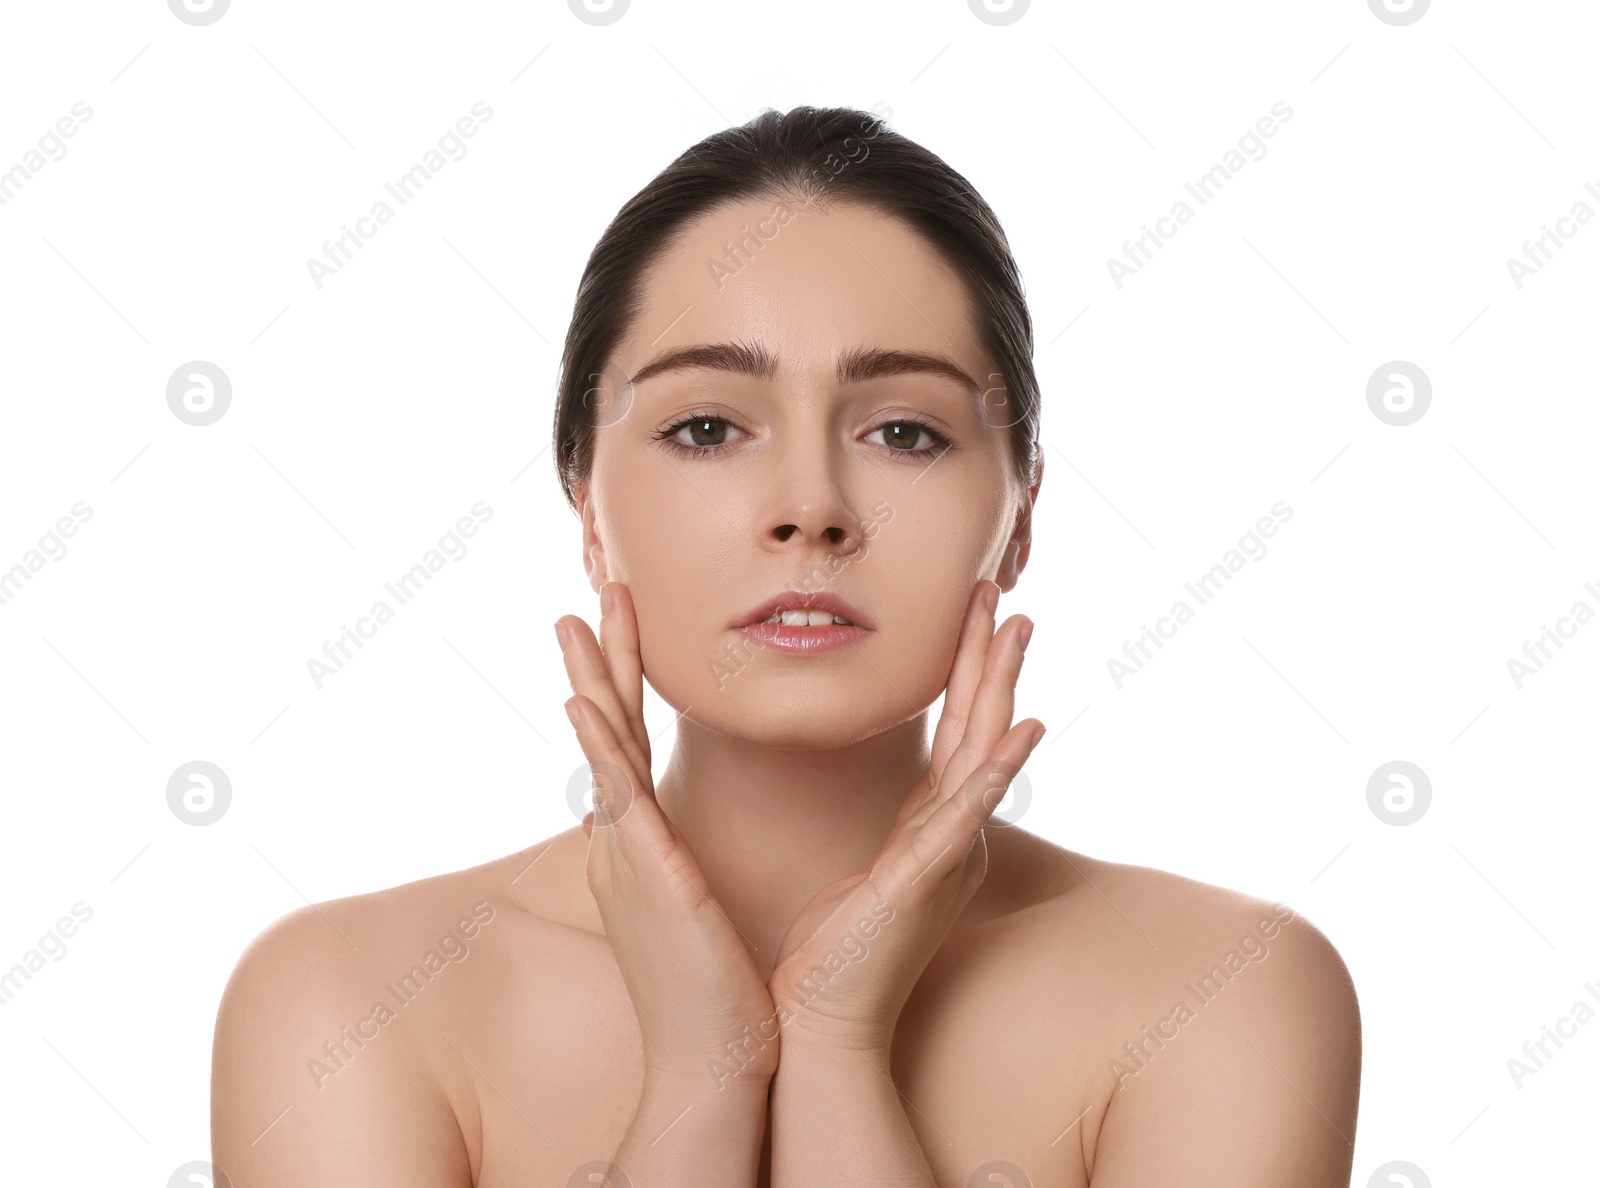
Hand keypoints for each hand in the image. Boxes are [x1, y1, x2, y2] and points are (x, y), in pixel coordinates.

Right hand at [558, 581, 779, 1090]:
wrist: (713, 1061)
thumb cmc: (711, 989)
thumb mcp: (684, 905)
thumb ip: (661, 858)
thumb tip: (631, 826)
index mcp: (638, 844)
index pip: (627, 744)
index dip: (621, 681)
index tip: (622, 625)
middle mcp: (622, 841)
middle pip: (610, 728)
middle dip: (600, 658)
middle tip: (595, 590)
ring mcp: (628, 856)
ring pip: (607, 747)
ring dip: (593, 677)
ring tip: (579, 614)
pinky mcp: (649, 877)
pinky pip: (619, 800)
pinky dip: (597, 747)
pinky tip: (580, 701)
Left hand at [766, 579, 1042, 1055]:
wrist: (817, 1022)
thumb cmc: (829, 954)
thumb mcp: (859, 874)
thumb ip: (878, 834)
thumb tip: (866, 799)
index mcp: (929, 831)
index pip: (955, 734)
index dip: (965, 672)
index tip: (970, 614)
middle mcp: (949, 836)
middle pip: (976, 728)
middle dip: (988, 658)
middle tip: (1001, 592)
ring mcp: (944, 856)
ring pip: (980, 753)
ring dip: (1000, 686)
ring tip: (1017, 626)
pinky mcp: (924, 880)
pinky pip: (967, 813)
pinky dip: (998, 769)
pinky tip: (1026, 729)